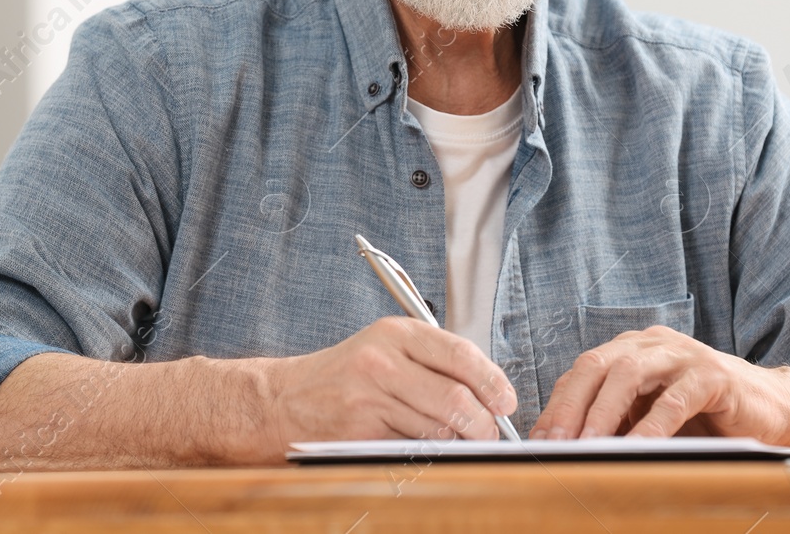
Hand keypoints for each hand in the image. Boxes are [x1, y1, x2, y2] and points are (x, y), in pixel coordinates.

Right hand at [263, 317, 516, 452]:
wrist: (282, 401)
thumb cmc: (343, 377)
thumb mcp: (385, 350)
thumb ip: (432, 363)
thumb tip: (486, 392)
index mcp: (397, 333)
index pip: (459, 353)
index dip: (492, 380)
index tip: (507, 401)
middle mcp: (384, 361)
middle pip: (455, 397)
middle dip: (482, 423)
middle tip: (490, 434)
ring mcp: (370, 398)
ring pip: (437, 428)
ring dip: (459, 443)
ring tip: (464, 444)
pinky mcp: (361, 433)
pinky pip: (412, 449)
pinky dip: (429, 454)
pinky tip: (429, 451)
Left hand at [531, 326, 789, 441]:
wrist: (776, 410)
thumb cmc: (709, 418)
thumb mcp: (653, 419)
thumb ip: (619, 424)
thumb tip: (571, 451)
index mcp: (633, 350)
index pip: (583, 371)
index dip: (558, 404)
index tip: (540, 441)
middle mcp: (653, 344)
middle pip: (597, 365)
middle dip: (571, 406)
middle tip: (555, 443)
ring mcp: (683, 355)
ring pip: (629, 374)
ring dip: (603, 413)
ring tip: (587, 446)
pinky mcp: (713, 374)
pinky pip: (674, 399)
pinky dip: (652, 425)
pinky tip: (639, 448)